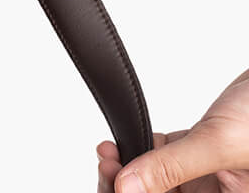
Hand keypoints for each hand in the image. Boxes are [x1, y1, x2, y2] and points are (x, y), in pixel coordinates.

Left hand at [97, 69, 248, 192]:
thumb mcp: (220, 144)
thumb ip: (173, 166)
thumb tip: (127, 186)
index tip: (114, 184)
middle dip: (128, 188)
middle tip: (107, 165)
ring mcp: (210, 177)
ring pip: (159, 183)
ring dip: (130, 168)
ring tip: (109, 151)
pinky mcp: (203, 152)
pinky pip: (166, 157)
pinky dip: (143, 149)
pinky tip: (128, 140)